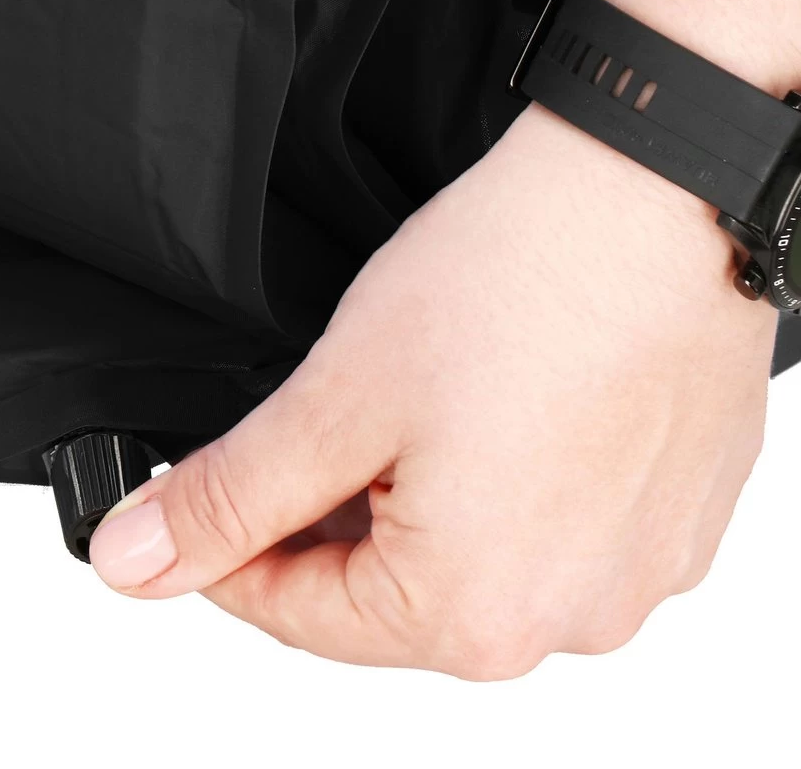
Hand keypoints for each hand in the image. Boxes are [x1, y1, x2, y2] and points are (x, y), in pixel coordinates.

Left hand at [87, 102, 775, 676]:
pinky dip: (498, 478)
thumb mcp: (336, 398)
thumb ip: (229, 499)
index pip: (298, 617)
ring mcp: (636, 570)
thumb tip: (135, 560)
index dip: (226, 553)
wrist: (656, 187)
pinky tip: (491, 401)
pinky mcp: (671, 516)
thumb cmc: (519, 278)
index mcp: (474, 614)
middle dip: (327, 516)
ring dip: (415, 496)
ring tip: (415, 395)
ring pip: (469, 559)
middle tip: (318, 415)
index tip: (196, 501)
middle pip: (388, 595)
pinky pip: (550, 526)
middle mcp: (572, 619)